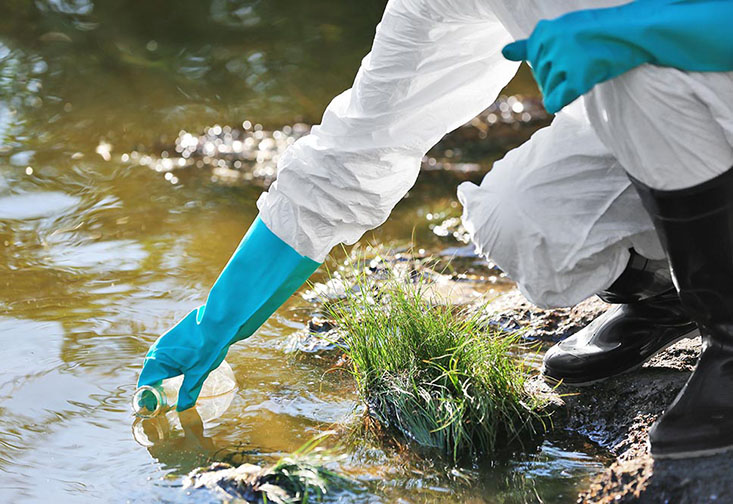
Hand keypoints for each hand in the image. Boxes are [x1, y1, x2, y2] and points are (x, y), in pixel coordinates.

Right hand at [137, 308, 228, 411]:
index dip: (147, 397)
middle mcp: (157, 349)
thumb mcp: (198, 373)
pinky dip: (169, 366)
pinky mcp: (174, 337)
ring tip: (170, 390)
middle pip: (150, 373)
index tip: (153, 409)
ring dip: (162, 376)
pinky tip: (180, 372)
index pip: (145, 383)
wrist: (219, 321)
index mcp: (158, 359)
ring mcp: (165, 341)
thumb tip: (182, 408)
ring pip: (158, 364)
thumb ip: (188, 391)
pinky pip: (166, 355)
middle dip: (155, 388)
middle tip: (162, 402)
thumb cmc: (207, 346)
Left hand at [502, 9, 648, 113]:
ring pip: (548, 91)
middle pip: (541, 78)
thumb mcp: (562, 30)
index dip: (555, 63)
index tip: (575, 51)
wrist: (636, 30)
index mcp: (543, 31)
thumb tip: (503, 53)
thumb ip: (533, 44)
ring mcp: (563, 61)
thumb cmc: (598, 31)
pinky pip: (556, 102)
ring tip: (589, 67)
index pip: (534, 62)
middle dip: (560, 76)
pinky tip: (580, 87)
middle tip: (585, 60)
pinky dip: (563, 101)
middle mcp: (550, 44)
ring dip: (566, 87)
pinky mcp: (578, 78)